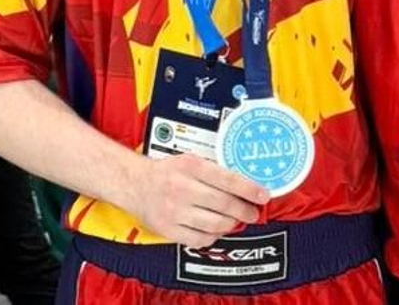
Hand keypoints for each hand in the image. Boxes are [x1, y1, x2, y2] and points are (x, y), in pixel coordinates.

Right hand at [122, 154, 270, 248]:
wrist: (135, 184)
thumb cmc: (167, 172)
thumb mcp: (190, 160)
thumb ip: (215, 170)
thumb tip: (246, 183)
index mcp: (190, 167)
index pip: (228, 179)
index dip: (249, 189)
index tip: (263, 195)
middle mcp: (182, 188)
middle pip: (224, 204)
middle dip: (245, 211)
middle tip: (252, 212)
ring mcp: (174, 211)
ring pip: (215, 224)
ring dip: (231, 224)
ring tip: (235, 220)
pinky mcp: (168, 229)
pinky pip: (200, 239)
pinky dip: (213, 236)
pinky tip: (215, 228)